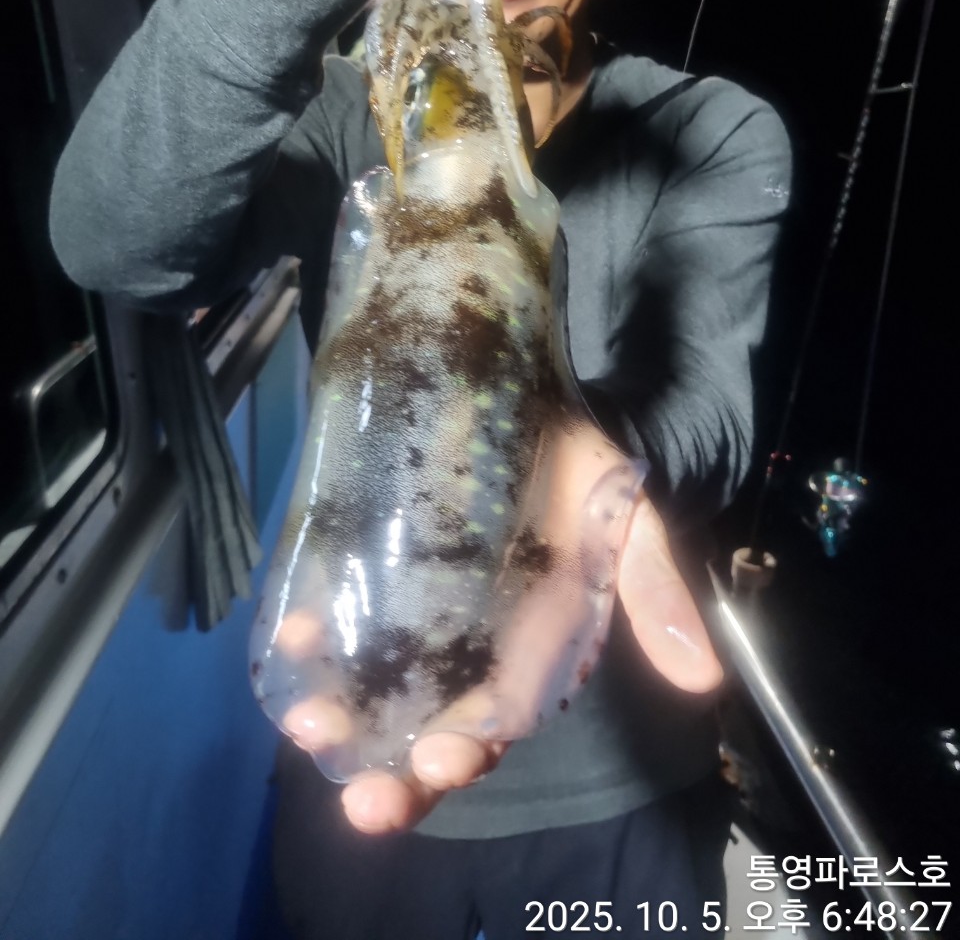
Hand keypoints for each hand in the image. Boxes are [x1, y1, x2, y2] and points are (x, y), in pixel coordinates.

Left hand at [340, 424, 722, 834]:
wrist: (527, 394)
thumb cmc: (581, 470)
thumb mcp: (628, 528)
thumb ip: (656, 596)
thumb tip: (703, 678)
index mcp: (526, 657)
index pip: (494, 726)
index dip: (466, 752)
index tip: (440, 758)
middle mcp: (462, 649)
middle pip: (422, 728)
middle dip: (393, 773)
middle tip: (363, 799)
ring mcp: (410, 611)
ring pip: (371, 687)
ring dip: (341, 715)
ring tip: (310, 722)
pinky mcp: (372, 569)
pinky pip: (337, 616)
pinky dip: (312, 635)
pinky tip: (293, 636)